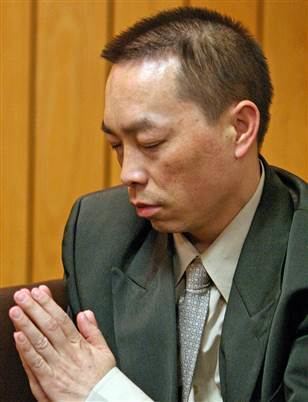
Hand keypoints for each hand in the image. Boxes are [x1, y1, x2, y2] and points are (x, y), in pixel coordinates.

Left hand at [9, 285, 115, 401]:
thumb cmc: (101, 380)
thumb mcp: (104, 352)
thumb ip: (93, 331)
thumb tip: (85, 313)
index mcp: (79, 344)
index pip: (62, 319)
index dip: (49, 304)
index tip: (39, 291)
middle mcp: (66, 353)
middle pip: (49, 326)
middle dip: (34, 309)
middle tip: (22, 295)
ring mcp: (56, 367)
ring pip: (39, 341)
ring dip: (26, 324)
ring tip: (16, 310)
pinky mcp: (48, 382)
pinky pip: (35, 363)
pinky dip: (25, 349)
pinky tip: (17, 336)